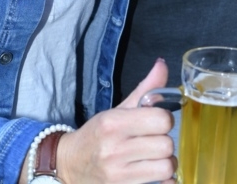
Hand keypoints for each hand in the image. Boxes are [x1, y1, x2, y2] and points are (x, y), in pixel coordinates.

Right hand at [56, 58, 175, 183]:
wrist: (70, 164)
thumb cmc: (97, 134)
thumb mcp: (117, 110)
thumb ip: (145, 89)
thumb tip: (162, 64)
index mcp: (114, 122)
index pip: (160, 119)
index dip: (165, 119)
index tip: (158, 121)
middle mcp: (115, 148)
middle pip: (166, 145)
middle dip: (165, 141)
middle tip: (155, 140)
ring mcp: (119, 173)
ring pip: (166, 167)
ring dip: (166, 162)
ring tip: (156, 157)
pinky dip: (165, 180)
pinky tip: (155, 172)